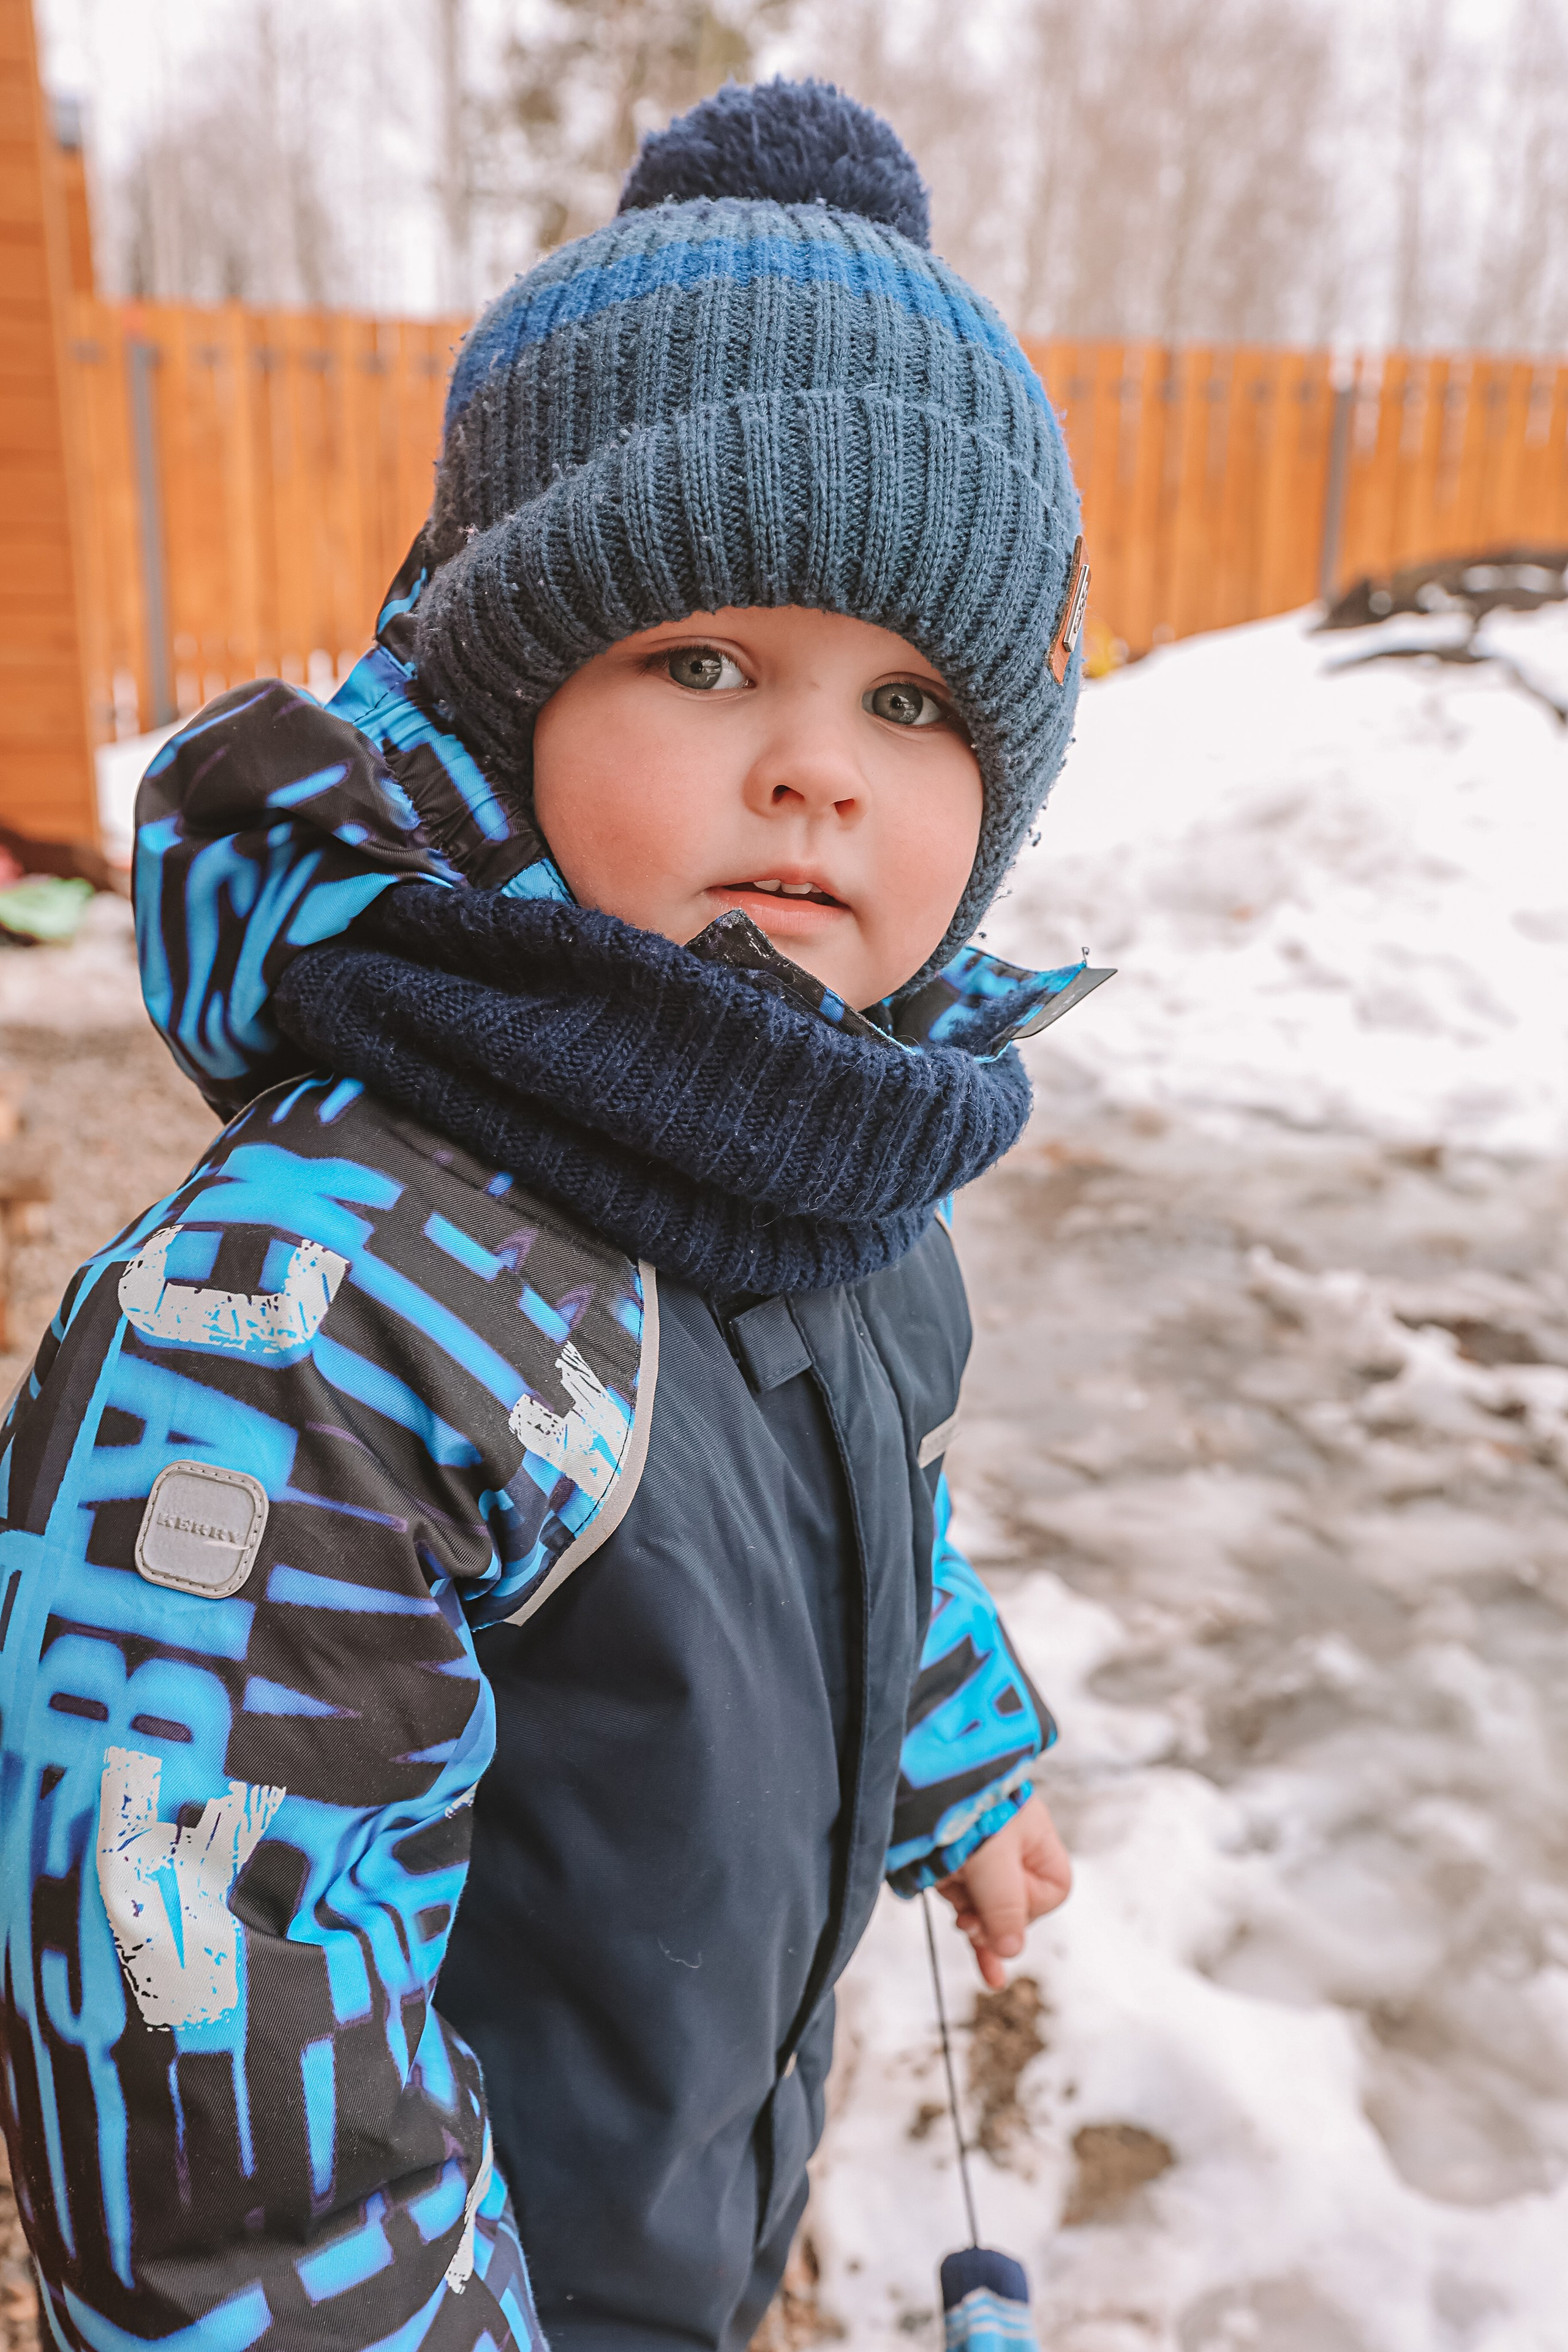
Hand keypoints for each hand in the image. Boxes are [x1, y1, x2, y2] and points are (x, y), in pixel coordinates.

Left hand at [934, 1791, 1070, 1988]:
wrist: (913, 1773)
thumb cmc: (962, 1804)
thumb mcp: (991, 1854)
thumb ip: (1005, 1902)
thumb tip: (1012, 1949)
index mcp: (1032, 1836)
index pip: (1053, 1888)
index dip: (1030, 1905)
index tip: (1002, 1906)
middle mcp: (1009, 1848)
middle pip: (1017, 1903)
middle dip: (996, 1919)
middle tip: (972, 1920)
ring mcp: (978, 1858)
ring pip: (988, 1909)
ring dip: (978, 1925)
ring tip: (963, 1925)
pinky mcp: (950, 1868)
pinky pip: (970, 1911)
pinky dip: (977, 1940)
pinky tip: (990, 1975)